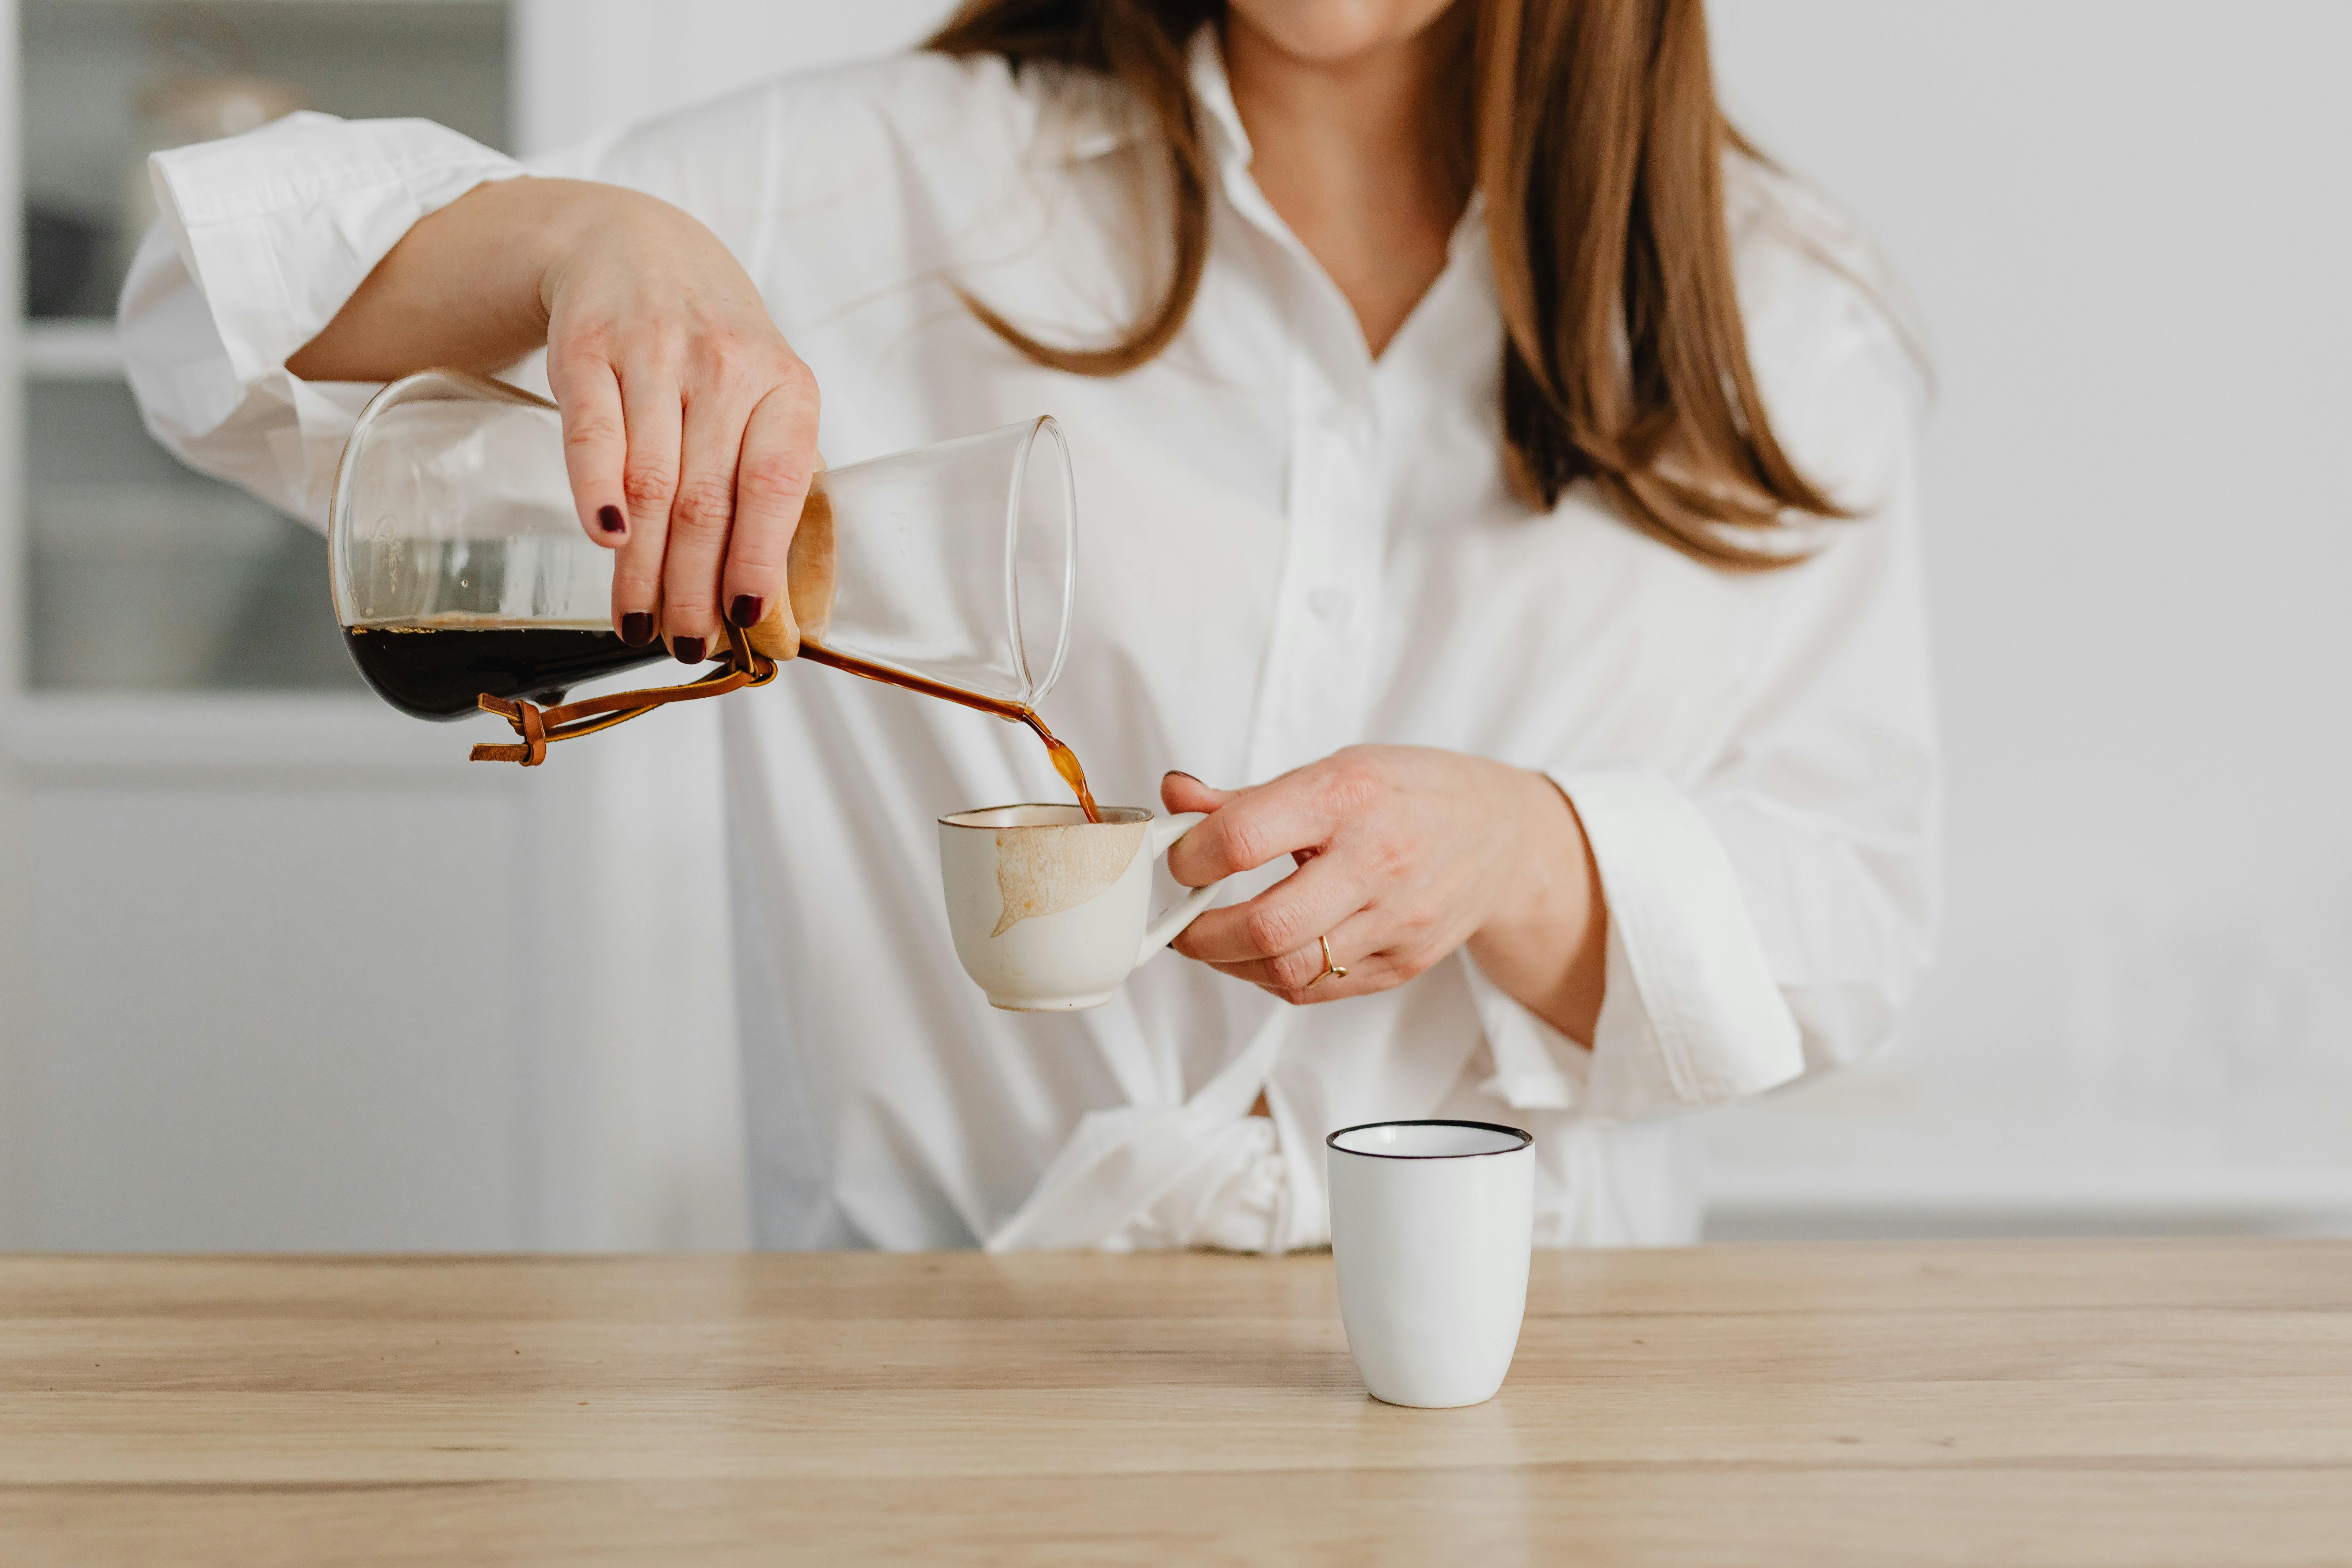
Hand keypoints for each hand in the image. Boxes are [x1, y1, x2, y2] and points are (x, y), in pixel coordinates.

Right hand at [540, 188, 818, 661]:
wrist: (634, 245)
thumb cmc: (709, 347)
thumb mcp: (759, 396)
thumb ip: (763, 480)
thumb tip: (762, 597)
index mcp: (784, 385)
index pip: (774, 486)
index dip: (757, 559)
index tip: (744, 619)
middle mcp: (725, 365)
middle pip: (707, 499)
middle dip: (694, 585)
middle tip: (686, 644)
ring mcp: (655, 352)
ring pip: (650, 481)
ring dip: (642, 565)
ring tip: (637, 623)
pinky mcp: (588, 348)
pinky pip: (592, 432)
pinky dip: (595, 490)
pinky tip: (601, 542)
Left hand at [1161, 746, 1607, 1040]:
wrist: (1502, 836)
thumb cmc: (1408, 796)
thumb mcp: (1333, 771)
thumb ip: (1247, 797)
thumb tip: (1174, 797)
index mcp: (1348, 796)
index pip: (1244, 837)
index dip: (1191, 857)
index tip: (1179, 861)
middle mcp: (1377, 860)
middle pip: (1266, 925)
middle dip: (1201, 934)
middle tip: (1181, 924)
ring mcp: (1396, 919)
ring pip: (1289, 969)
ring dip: (1231, 964)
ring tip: (1213, 942)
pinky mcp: (1404, 963)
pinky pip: (1319, 989)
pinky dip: (1274, 979)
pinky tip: (1261, 957)